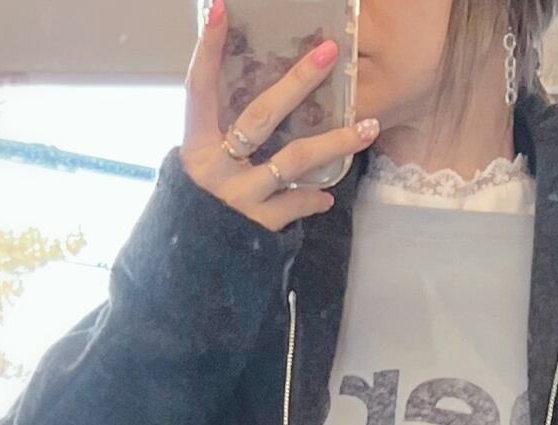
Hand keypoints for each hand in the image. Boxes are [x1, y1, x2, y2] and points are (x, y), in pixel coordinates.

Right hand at [183, 0, 377, 232]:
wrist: (190, 265)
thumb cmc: (200, 203)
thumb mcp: (203, 161)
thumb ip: (220, 127)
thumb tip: (246, 77)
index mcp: (195, 144)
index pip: (199, 87)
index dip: (207, 49)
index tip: (221, 10)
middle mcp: (215, 167)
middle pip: (260, 116)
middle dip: (297, 82)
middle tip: (328, 52)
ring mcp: (238, 197)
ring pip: (292, 162)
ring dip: (334, 144)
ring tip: (368, 128)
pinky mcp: (257, 226)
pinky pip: (294, 206)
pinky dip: (312, 200)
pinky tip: (328, 195)